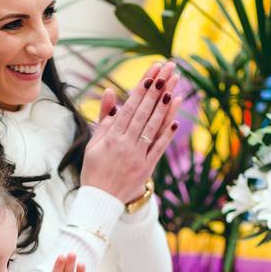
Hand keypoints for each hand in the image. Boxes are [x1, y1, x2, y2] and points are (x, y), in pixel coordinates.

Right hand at [82, 61, 182, 202]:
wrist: (100, 200)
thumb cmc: (95, 169)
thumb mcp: (94, 142)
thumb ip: (104, 118)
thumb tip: (108, 91)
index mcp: (111, 137)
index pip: (129, 108)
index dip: (141, 90)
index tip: (152, 74)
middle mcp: (125, 145)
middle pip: (144, 113)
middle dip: (157, 90)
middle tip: (168, 71)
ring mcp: (137, 156)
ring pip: (153, 127)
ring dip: (165, 106)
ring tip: (175, 87)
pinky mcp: (147, 167)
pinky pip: (159, 147)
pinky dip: (168, 132)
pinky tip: (176, 117)